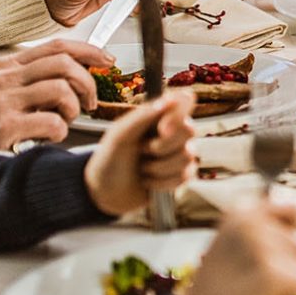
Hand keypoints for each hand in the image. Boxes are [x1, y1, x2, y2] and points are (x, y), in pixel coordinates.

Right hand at [0, 40, 109, 150]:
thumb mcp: (7, 91)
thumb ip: (38, 79)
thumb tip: (80, 73)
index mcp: (9, 67)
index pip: (57, 46)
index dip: (88, 51)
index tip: (106, 60)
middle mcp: (6, 79)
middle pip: (64, 64)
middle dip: (87, 83)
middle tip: (89, 103)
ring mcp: (4, 102)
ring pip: (61, 90)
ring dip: (72, 109)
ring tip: (63, 120)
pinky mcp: (6, 127)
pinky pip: (53, 122)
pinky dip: (60, 131)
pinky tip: (48, 136)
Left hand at [83, 89, 196, 215]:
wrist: (105, 194)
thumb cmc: (109, 160)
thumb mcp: (119, 136)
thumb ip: (142, 116)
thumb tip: (169, 100)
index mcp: (157, 116)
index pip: (184, 101)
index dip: (178, 114)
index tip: (162, 129)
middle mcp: (172, 132)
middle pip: (190, 130)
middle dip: (163, 146)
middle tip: (142, 151)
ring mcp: (178, 154)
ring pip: (187, 156)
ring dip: (159, 167)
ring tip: (142, 169)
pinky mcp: (181, 175)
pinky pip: (186, 176)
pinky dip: (163, 182)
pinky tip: (149, 181)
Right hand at [178, 201, 295, 294]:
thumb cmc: (215, 288)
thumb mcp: (234, 243)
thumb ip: (265, 224)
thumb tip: (294, 207)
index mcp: (239, 211)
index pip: (288, 210)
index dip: (278, 240)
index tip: (250, 258)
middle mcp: (250, 222)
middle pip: (293, 243)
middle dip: (278, 265)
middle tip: (243, 279)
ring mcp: (261, 246)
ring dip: (280, 281)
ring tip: (246, 289)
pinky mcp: (272, 272)